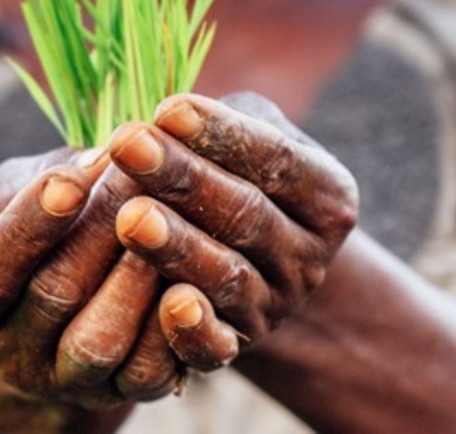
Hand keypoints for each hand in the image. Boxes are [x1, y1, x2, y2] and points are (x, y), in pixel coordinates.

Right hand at [0, 148, 182, 409]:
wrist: (73, 306)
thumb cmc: (41, 228)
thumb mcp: (18, 195)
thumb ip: (41, 176)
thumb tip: (98, 159)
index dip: (28, 226)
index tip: (69, 180)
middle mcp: (9, 355)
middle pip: (53, 296)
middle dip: (99, 230)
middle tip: (138, 173)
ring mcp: (67, 382)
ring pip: (102, 340)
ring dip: (137, 274)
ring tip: (165, 217)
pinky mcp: (123, 394)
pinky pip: (151, 371)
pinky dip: (173, 322)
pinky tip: (190, 272)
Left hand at [105, 92, 358, 367]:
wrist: (254, 263)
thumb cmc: (238, 175)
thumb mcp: (251, 137)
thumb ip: (223, 125)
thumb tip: (164, 118)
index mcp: (327, 195)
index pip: (276, 160)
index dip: (221, 134)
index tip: (167, 109)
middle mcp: (309, 257)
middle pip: (247, 215)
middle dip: (184, 178)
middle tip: (128, 145)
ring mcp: (275, 307)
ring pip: (227, 277)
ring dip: (177, 246)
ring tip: (130, 216)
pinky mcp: (237, 347)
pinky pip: (216, 347)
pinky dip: (194, 330)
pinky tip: (168, 303)